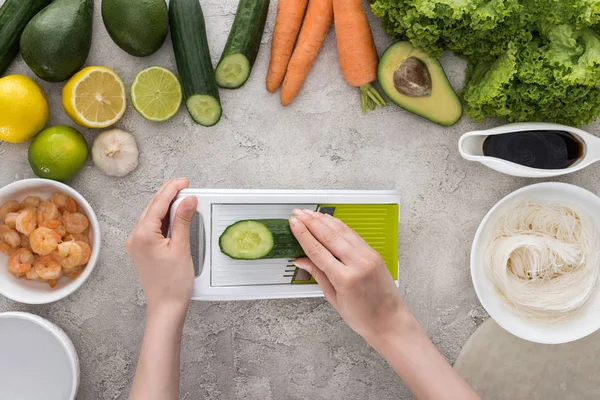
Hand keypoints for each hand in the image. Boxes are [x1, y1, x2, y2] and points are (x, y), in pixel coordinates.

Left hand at [126, 178, 197, 316]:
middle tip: (185, 185)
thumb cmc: (173, 283)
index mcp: (143, 234)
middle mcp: (135, 237)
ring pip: (151, 216)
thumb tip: (188, 199)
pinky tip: (174, 215)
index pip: (158, 204)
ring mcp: (137, 244)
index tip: (184, 182)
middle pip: (152, 207)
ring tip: (182, 197)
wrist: (166, 307)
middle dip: (168, 194)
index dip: (172, 190)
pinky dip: (163, 218)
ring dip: (166, 206)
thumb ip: (183, 220)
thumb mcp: (181, 247)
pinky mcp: (142, 250)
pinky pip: (152, 227)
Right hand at [290, 209, 407, 342]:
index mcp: (345, 278)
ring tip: (310, 213)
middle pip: (329, 236)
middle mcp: (358, 263)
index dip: (303, 234)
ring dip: (324, 220)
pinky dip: (339, 225)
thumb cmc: (363, 317)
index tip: (294, 223)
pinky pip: (353, 235)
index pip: (318, 250)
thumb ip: (318, 275)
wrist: (390, 321)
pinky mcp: (374, 253)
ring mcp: (368, 256)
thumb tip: (301, 260)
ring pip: (342, 231)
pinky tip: (330, 221)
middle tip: (298, 213)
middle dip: (311, 222)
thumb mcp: (334, 299)